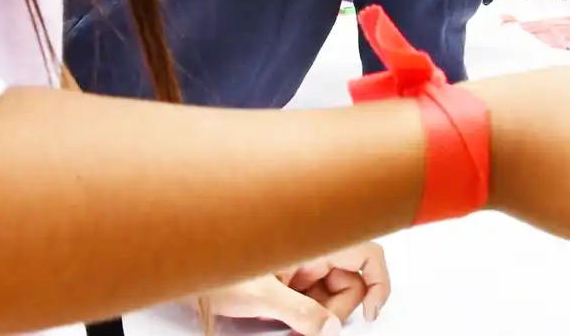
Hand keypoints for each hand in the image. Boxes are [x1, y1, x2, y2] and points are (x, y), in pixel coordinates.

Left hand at [204, 242, 389, 335]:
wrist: (190, 271)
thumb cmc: (218, 269)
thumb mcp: (263, 296)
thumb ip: (302, 312)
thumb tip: (331, 328)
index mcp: (314, 242)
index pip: (365, 254)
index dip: (378, 281)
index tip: (372, 310)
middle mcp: (312, 251)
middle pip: (350, 280)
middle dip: (339, 308)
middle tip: (317, 327)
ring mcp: (302, 266)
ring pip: (332, 293)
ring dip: (321, 314)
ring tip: (294, 324)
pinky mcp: (291, 280)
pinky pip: (314, 299)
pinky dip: (308, 315)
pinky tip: (291, 322)